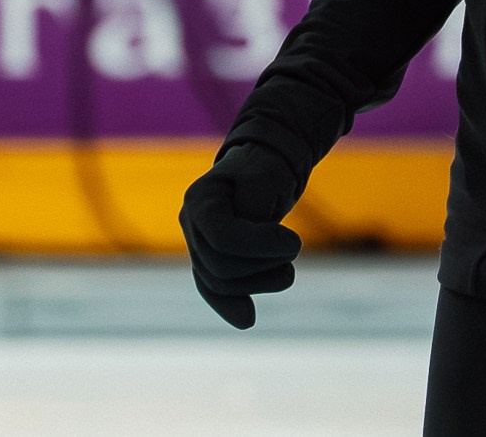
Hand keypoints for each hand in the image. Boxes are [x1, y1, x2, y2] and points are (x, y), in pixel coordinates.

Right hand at [179, 141, 302, 329]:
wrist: (262, 166)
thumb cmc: (265, 169)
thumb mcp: (265, 179)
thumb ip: (254, 215)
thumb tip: (248, 252)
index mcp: (199, 199)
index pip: (223, 239)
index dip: (260, 247)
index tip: (294, 242)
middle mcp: (190, 224)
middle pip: (221, 268)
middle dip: (264, 266)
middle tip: (294, 248)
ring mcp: (197, 244)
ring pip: (221, 285)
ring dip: (262, 282)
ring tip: (288, 270)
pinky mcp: (210, 261)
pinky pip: (214, 290)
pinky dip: (230, 305)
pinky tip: (248, 318)